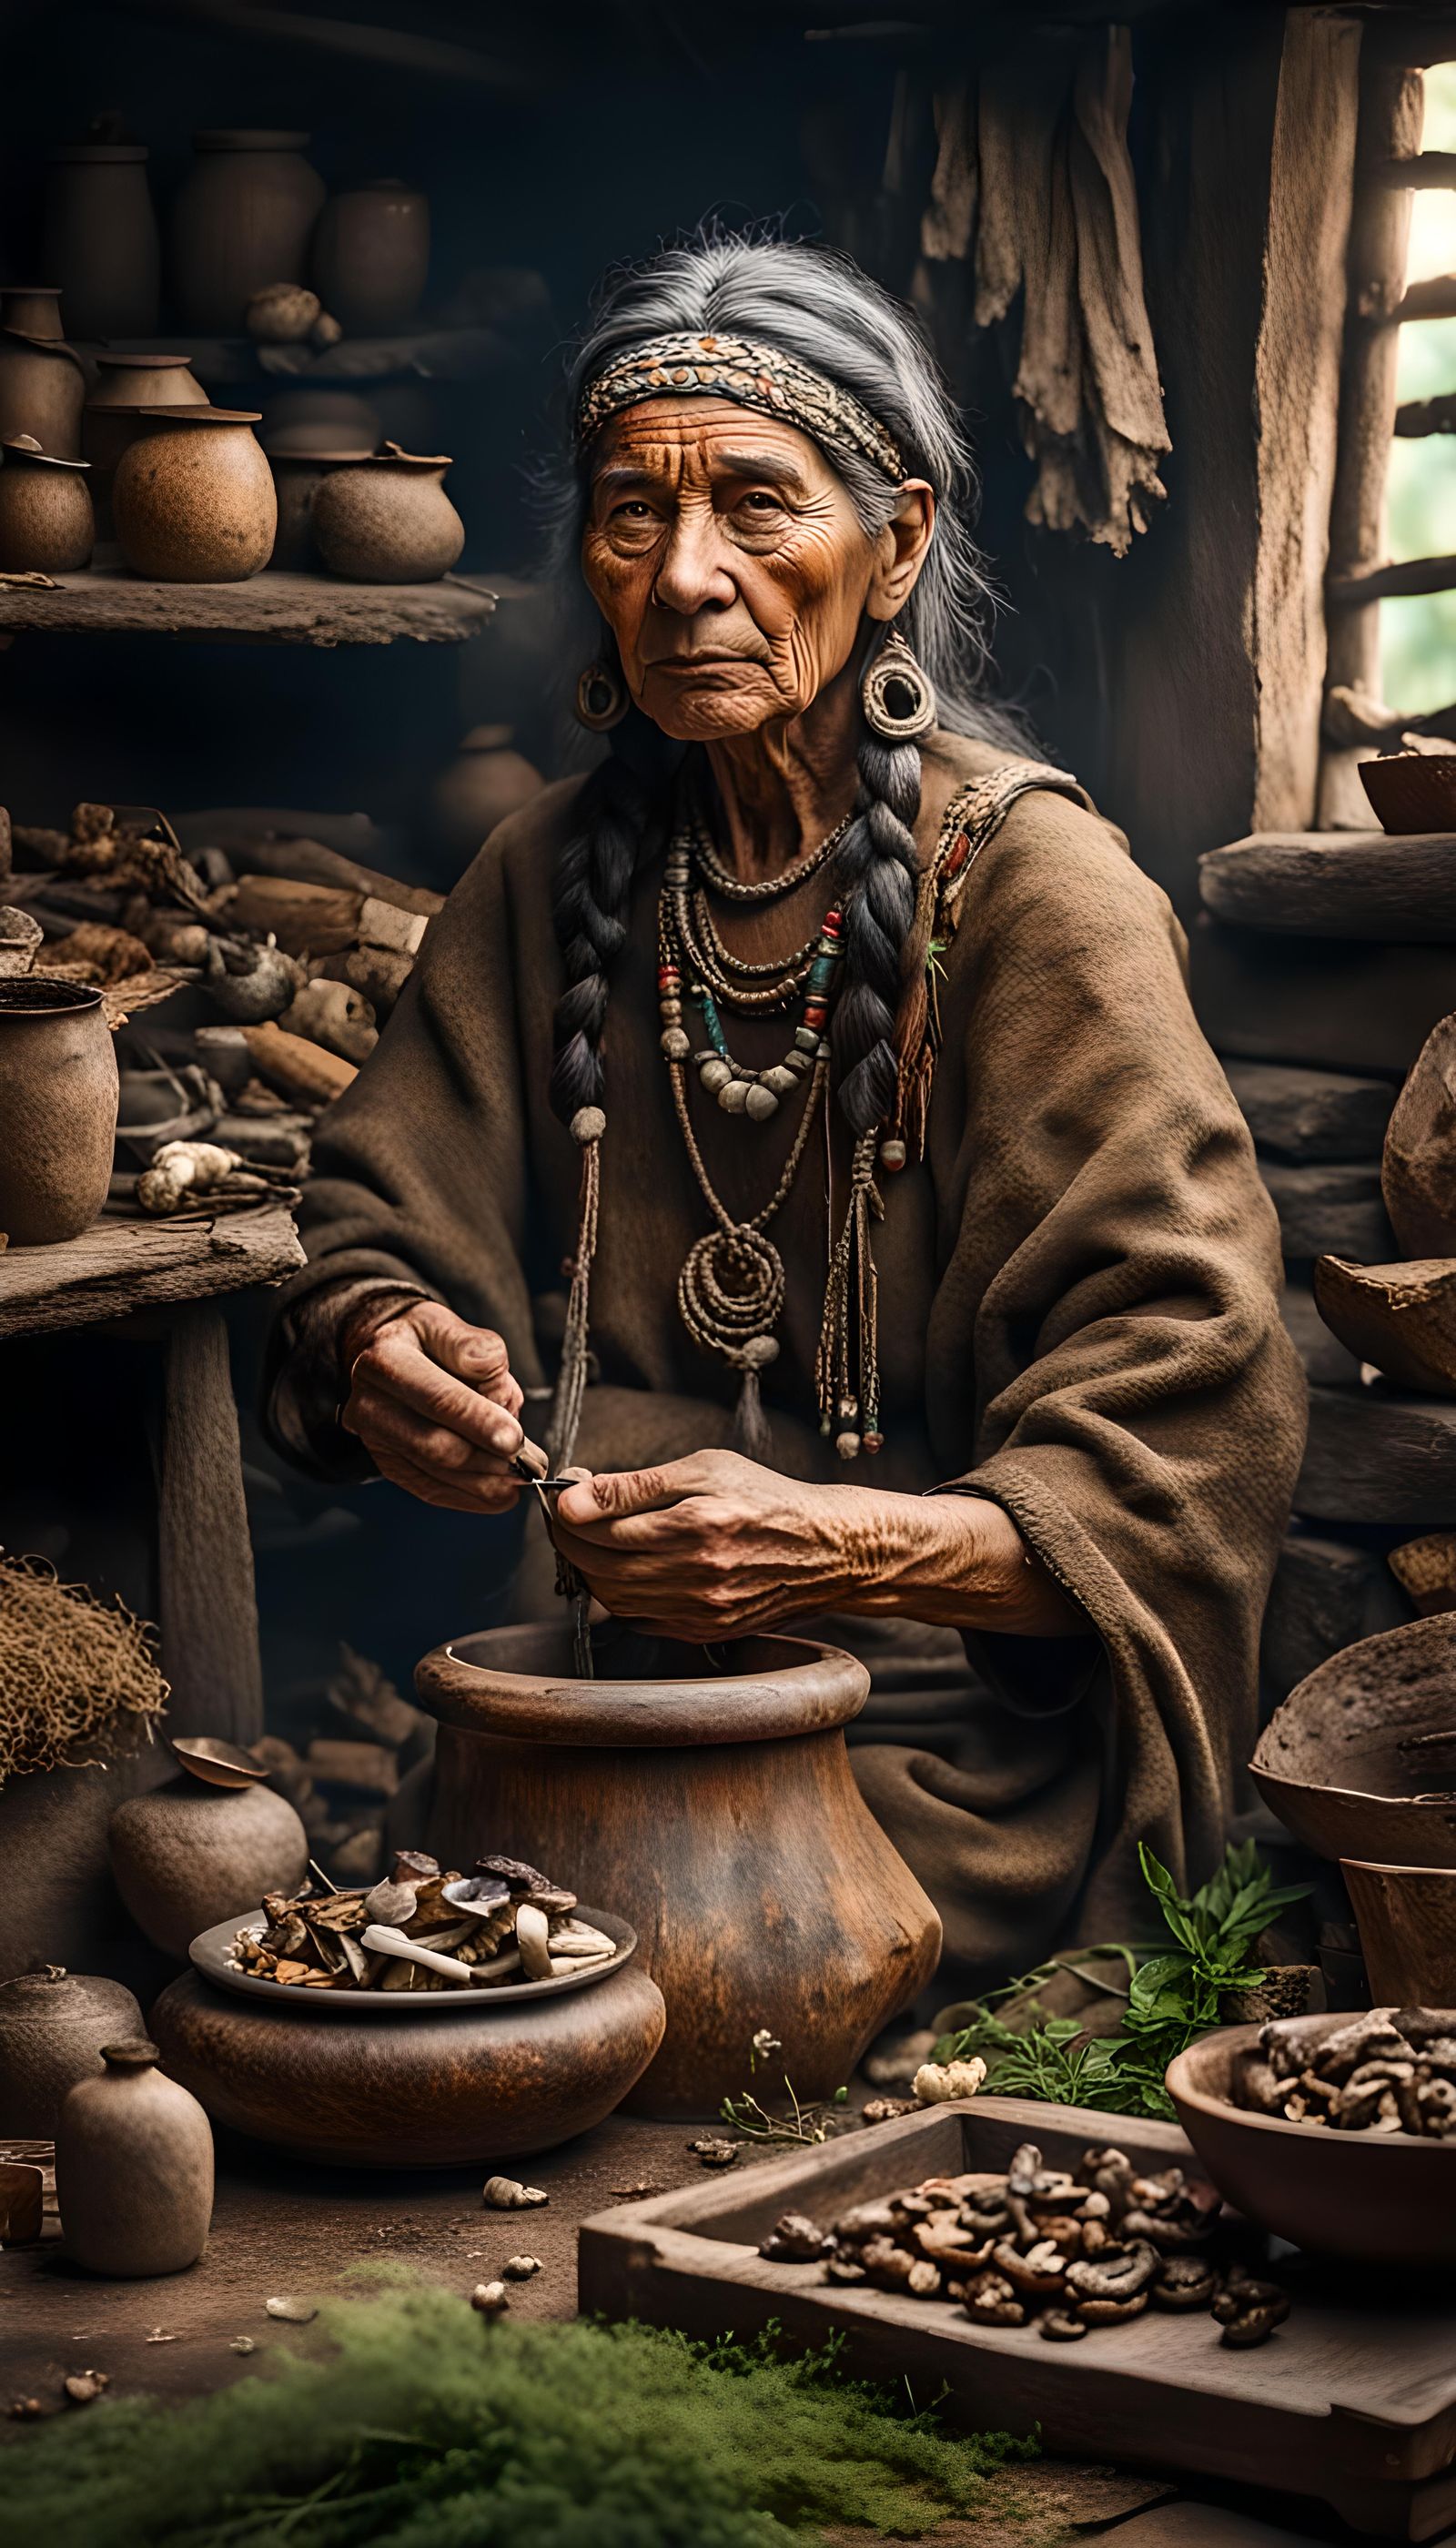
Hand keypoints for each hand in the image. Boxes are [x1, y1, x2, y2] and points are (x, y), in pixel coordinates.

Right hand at [340, 1297, 544, 1512]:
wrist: (383, 1356)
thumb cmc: (421, 1340)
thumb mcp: (445, 1322)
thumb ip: (473, 1346)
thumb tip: (494, 1380)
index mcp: (387, 1361)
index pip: (438, 1398)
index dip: (479, 1422)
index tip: (515, 1439)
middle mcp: (371, 1405)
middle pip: (436, 1446)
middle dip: (489, 1459)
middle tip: (529, 1462)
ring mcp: (376, 1440)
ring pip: (436, 1475)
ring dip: (485, 1483)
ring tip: (522, 1476)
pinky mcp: (388, 1465)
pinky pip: (431, 1490)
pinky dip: (471, 1497)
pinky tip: (500, 1494)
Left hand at [550, 1449, 1084, 1638]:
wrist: (828, 1551)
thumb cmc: (767, 1498)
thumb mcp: (707, 1468)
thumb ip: (637, 1484)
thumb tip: (576, 1496)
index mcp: (693, 1523)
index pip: (594, 1526)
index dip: (565, 1510)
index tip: (563, 1497)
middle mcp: (694, 1573)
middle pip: (595, 1566)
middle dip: (570, 1541)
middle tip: (571, 1519)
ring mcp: (699, 1609)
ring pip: (612, 1599)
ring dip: (591, 1571)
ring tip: (600, 1543)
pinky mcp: (704, 1631)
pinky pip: (640, 1620)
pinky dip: (623, 1597)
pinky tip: (633, 1571)